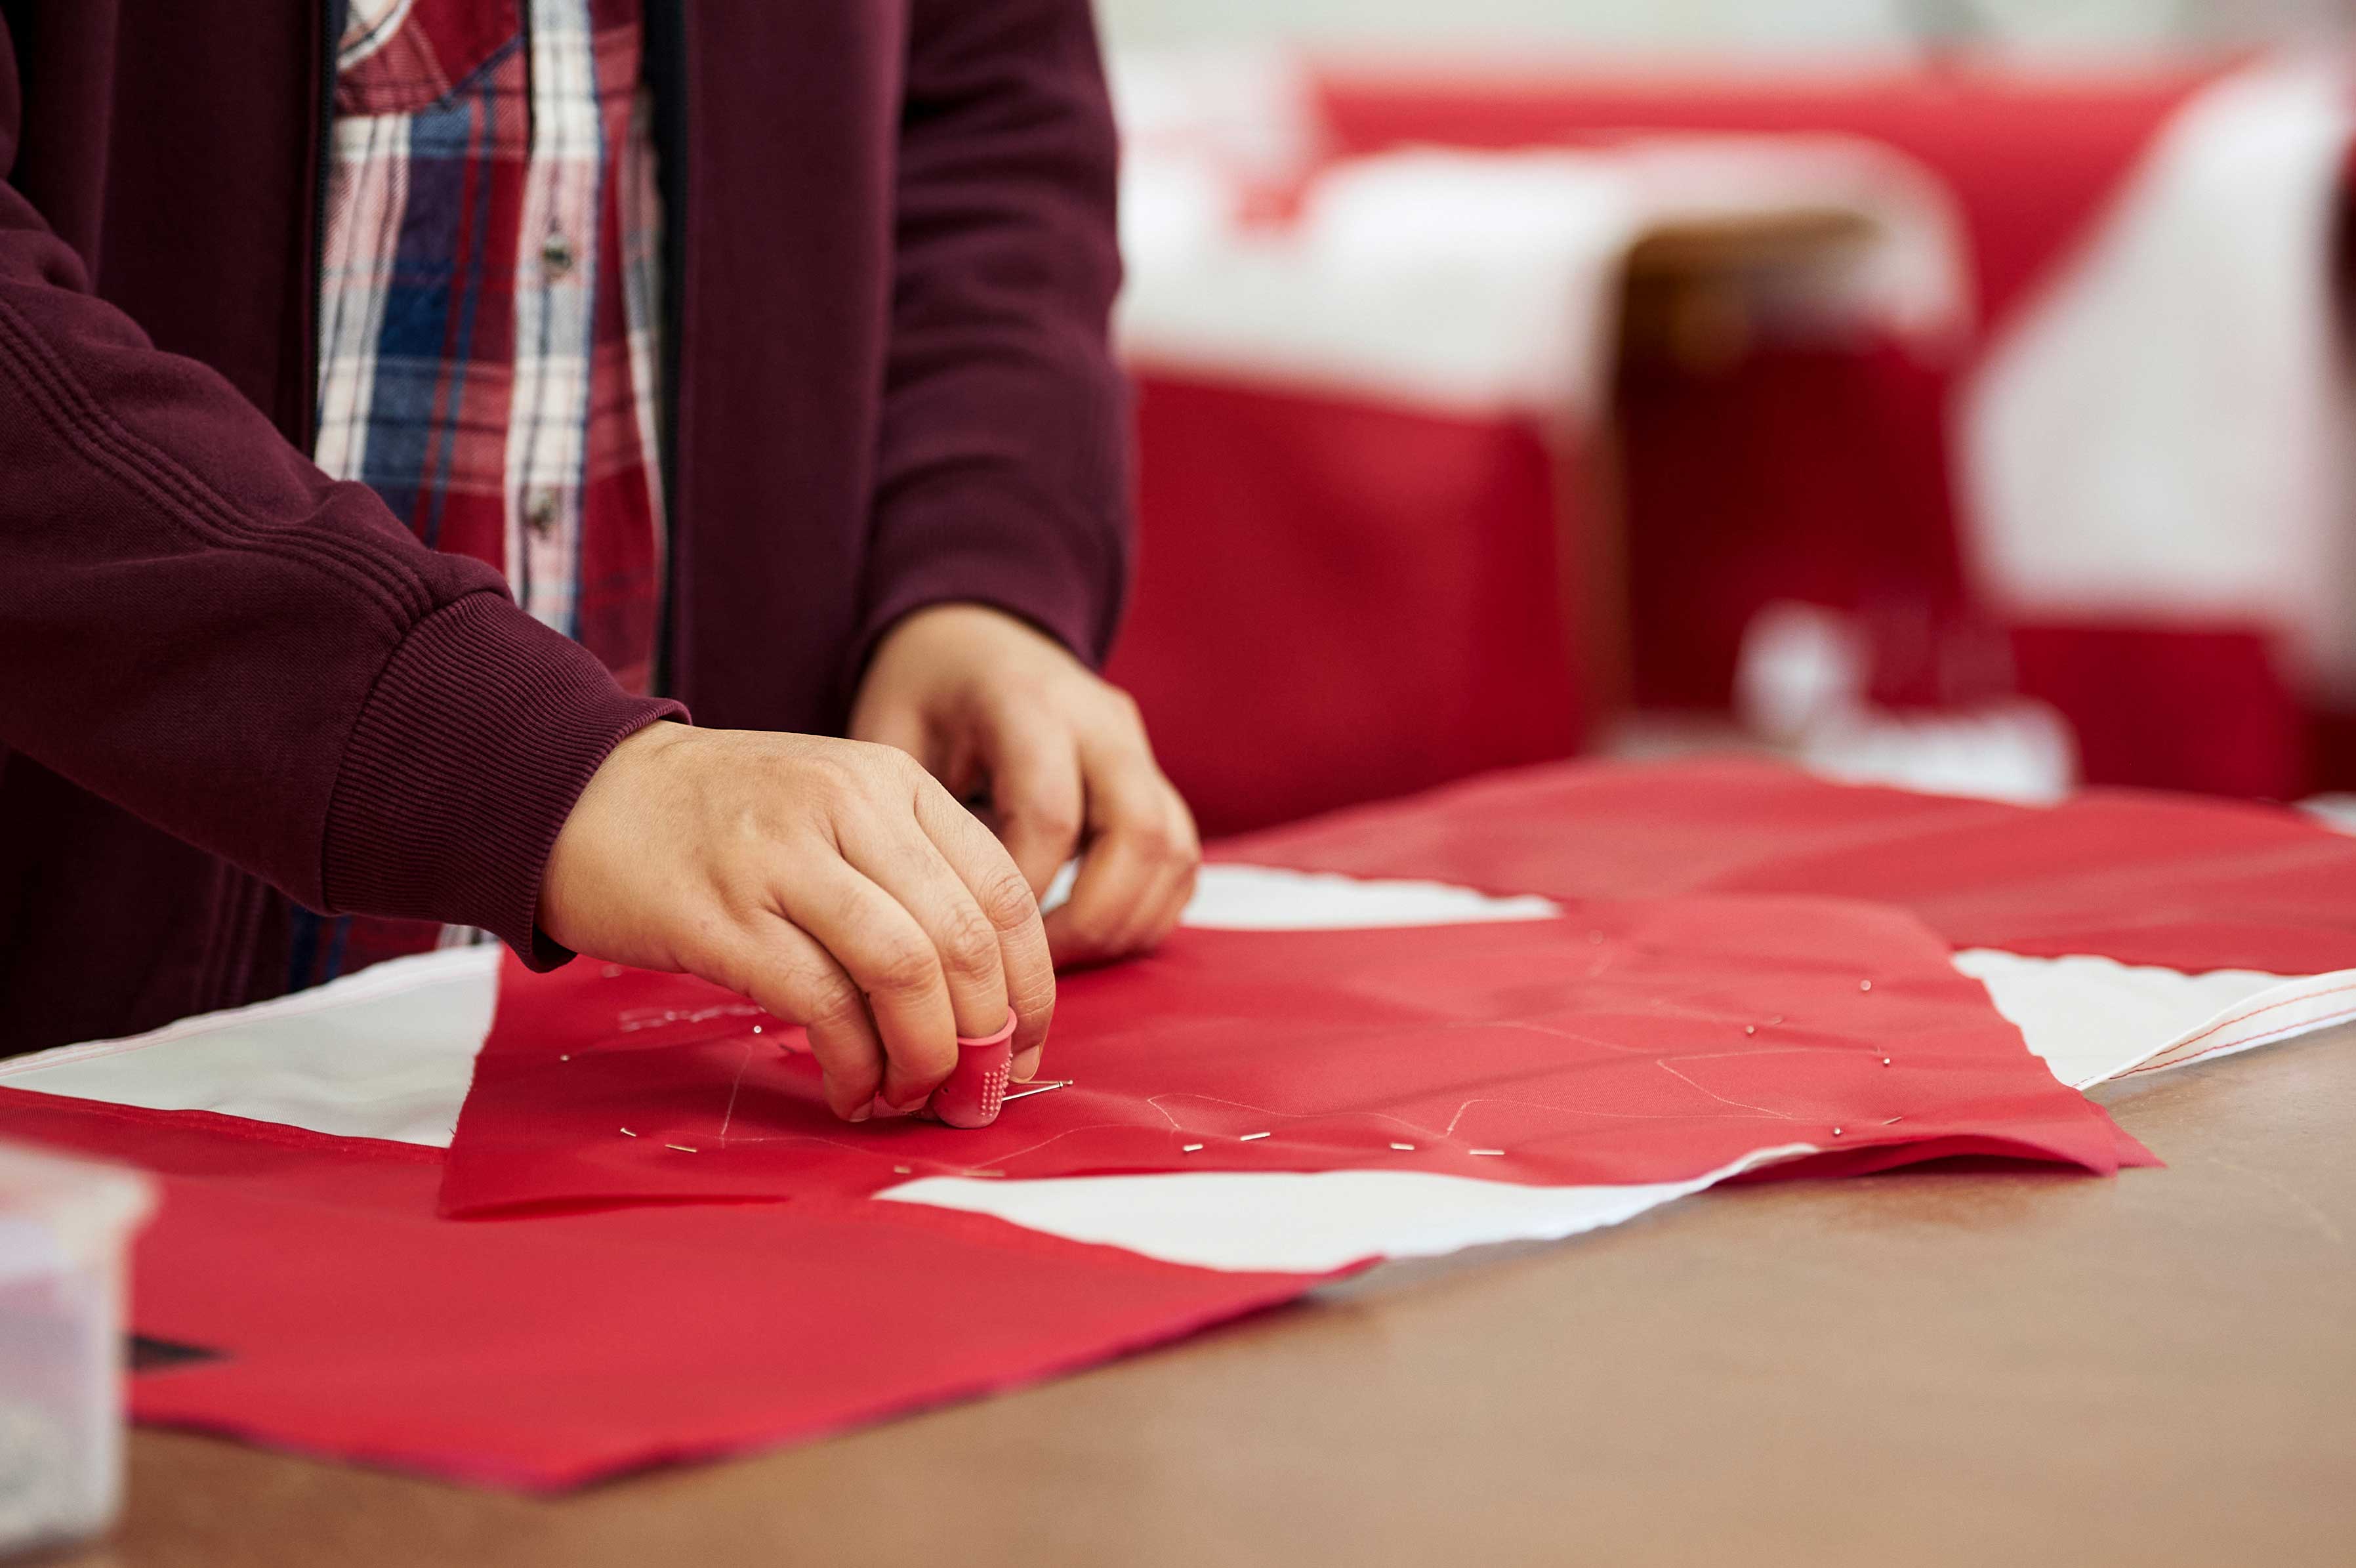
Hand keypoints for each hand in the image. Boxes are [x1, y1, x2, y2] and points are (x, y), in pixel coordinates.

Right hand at [539, 723, 1054, 1118]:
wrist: (580, 790)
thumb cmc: (719, 821)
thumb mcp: (831, 811)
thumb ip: (906, 880)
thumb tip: (981, 1003)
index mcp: (893, 784)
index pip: (1004, 893)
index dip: (1029, 987)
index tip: (1022, 1049)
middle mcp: (850, 808)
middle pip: (963, 941)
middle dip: (986, 1037)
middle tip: (976, 1092)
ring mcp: (785, 859)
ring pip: (904, 971)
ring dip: (926, 1056)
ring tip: (913, 1095)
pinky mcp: (723, 916)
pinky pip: (822, 1005)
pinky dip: (854, 1064)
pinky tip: (850, 1091)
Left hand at [851, 603, 1199, 975]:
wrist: (975, 635)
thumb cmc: (923, 692)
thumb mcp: (887, 729)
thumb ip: (902, 813)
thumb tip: (908, 922)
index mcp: (1029, 704)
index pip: (1050, 816)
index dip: (1020, 897)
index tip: (975, 947)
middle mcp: (1101, 723)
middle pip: (1140, 836)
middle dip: (1091, 921)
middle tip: (1030, 970)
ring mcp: (1138, 749)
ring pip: (1173, 852)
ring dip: (1125, 923)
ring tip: (1055, 963)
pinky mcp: (1155, 778)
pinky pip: (1180, 859)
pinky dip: (1145, 911)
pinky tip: (1088, 939)